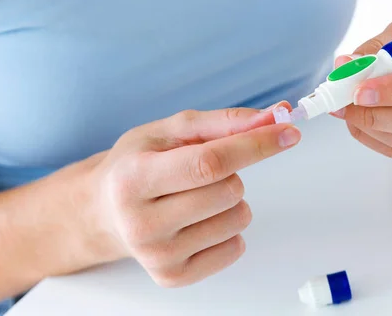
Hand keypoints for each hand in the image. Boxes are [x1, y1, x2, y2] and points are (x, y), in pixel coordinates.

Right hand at [87, 104, 299, 287]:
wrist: (103, 211)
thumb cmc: (137, 164)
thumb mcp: (170, 131)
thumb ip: (225, 122)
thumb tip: (277, 116)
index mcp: (134, 177)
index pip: (210, 162)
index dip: (256, 145)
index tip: (289, 132)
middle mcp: (141, 222)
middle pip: (228, 190)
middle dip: (232, 173)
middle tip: (201, 173)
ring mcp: (157, 255)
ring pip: (237, 218)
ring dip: (231, 201)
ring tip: (196, 197)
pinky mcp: (173, 276)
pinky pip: (235, 247)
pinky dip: (228, 228)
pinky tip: (198, 221)